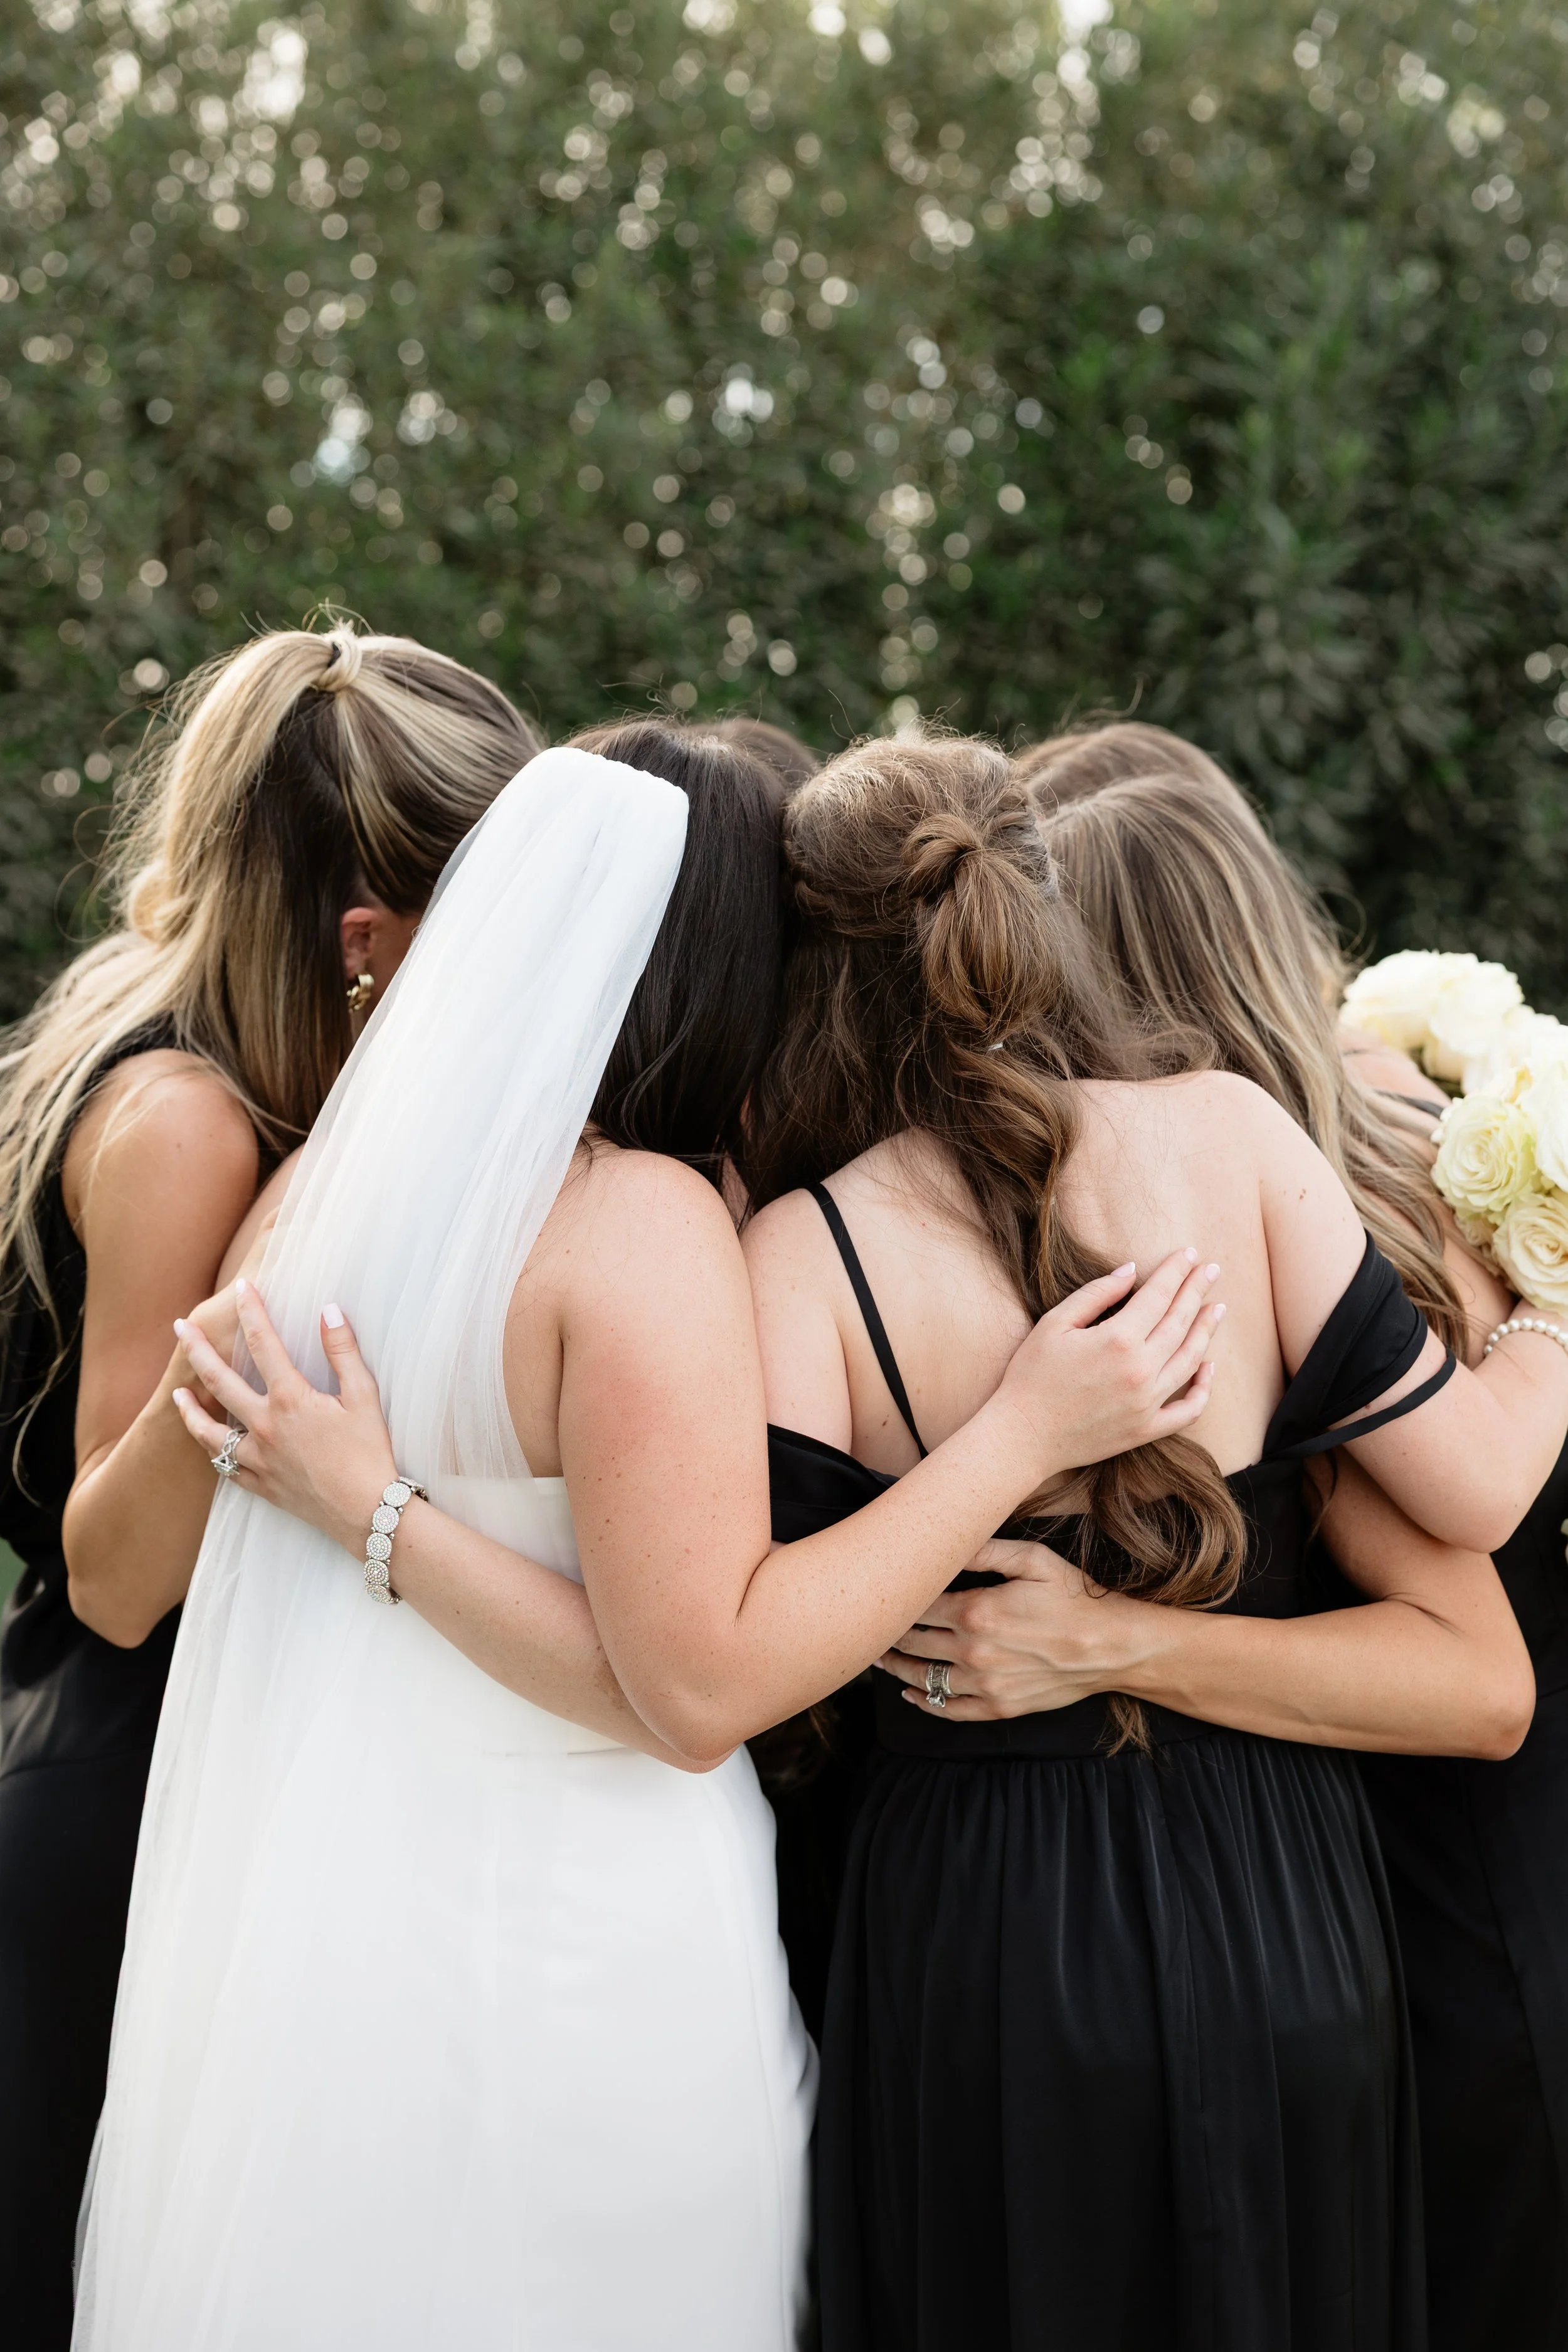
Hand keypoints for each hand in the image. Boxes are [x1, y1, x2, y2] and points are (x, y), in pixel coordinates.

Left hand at [171, 1282, 398, 1556]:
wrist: (365, 1512)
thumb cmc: (370, 1453)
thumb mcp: (364, 1397)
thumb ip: (343, 1351)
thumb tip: (329, 1311)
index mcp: (291, 1399)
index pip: (265, 1343)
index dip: (252, 1311)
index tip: (241, 1287)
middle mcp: (264, 1426)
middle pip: (219, 1380)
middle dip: (197, 1349)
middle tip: (179, 1327)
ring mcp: (256, 1458)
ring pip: (208, 1430)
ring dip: (190, 1408)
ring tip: (178, 1391)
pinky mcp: (259, 1483)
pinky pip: (223, 1466)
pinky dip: (212, 1450)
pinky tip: (207, 1442)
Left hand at [877, 1537, 1137, 1720]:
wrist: (1112, 1647)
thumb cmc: (1075, 1597)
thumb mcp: (1034, 1560)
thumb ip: (987, 1548)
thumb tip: (948, 1539)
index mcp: (976, 1612)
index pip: (917, 1607)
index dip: (896, 1600)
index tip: (880, 1593)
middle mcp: (973, 1652)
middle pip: (914, 1643)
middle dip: (887, 1634)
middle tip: (870, 1626)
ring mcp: (985, 1685)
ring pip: (924, 1679)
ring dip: (898, 1668)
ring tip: (880, 1658)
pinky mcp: (999, 1707)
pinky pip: (950, 1711)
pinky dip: (925, 1704)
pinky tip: (911, 1694)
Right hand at [988, 1249, 1222, 1482]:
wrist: (1023, 1436)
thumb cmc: (1031, 1376)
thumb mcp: (1055, 1324)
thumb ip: (1096, 1293)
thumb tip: (1131, 1270)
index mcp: (1118, 1340)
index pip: (1158, 1295)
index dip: (1176, 1271)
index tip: (1189, 1253)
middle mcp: (1140, 1370)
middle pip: (1180, 1322)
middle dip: (1197, 1291)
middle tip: (1212, 1270)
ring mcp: (1147, 1403)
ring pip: (1191, 1360)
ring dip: (1206, 1330)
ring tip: (1217, 1308)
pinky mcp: (1147, 1429)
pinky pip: (1188, 1410)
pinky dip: (1203, 1388)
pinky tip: (1209, 1367)